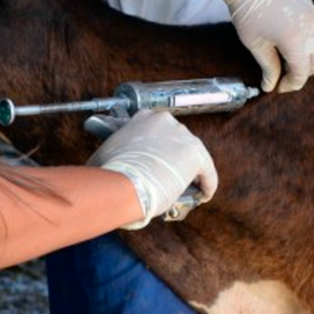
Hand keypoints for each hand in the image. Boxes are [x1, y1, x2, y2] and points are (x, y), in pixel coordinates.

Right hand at [87, 110, 217, 229]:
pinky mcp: (197, 154)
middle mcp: (165, 121)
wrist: (122, 184)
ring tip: (184, 190)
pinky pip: (207, 171)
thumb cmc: (109, 173)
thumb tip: (105, 165)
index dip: (157, 150)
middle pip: (176, 141)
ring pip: (191, 155)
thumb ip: (112, 153)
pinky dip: (207, 184)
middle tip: (167, 179)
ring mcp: (182, 136)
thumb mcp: (105, 154)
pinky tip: (203, 195)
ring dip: (189, 172)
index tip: (155, 163)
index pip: (156, 131)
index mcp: (143, 117)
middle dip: (173, 159)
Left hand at [208, 0, 313, 92]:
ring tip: (283, 56)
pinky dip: (304, 38)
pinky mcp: (308, 4)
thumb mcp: (255, 44)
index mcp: (295, 41)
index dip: (291, 85)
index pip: (301, 73)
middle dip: (305, 72)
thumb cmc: (248, 11)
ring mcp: (311, 15)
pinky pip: (312, 28)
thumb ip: (268, 67)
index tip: (278, 88)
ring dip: (305, 55)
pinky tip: (284, 35)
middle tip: (286, 74)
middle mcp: (309, 29)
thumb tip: (270, 86)